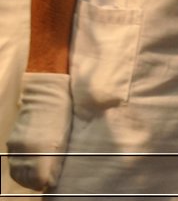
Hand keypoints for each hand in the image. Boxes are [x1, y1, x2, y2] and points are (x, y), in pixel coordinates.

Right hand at [7, 72, 71, 190]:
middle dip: (37, 182)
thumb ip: (59, 156)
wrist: (46, 92)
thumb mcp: (66, 135)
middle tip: (47, 182)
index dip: (47, 182)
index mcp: (41, 146)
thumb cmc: (64, 112)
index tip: (54, 182)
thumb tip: (55, 174)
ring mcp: (16, 145)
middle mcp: (25, 148)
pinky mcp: (12, 142)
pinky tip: (29, 172)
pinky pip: (13, 164)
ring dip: (28, 179)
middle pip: (27, 177)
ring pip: (18, 172)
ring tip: (39, 179)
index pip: (39, 177)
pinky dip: (21, 172)